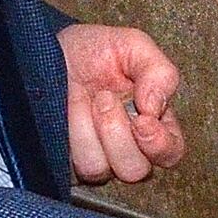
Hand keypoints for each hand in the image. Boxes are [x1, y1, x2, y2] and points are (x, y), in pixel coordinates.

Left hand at [59, 23, 184, 183]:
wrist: (48, 50)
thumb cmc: (92, 51)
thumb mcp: (133, 46)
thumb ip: (159, 72)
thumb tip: (155, 108)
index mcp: (152, 124)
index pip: (170, 153)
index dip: (159, 144)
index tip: (143, 119)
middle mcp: (126, 148)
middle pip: (135, 170)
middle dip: (117, 133)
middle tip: (103, 98)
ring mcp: (94, 157)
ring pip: (100, 169)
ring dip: (89, 131)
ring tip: (83, 99)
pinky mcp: (65, 163)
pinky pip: (71, 164)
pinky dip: (69, 134)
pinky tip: (66, 111)